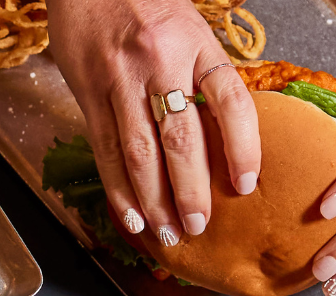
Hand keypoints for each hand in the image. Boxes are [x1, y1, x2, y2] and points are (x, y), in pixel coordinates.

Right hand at [49, 0, 260, 244]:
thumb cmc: (142, 2)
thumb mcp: (186, 27)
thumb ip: (201, 74)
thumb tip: (220, 134)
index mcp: (195, 42)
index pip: (230, 101)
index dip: (242, 147)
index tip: (246, 184)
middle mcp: (159, 61)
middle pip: (181, 138)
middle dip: (191, 190)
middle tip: (199, 225)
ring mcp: (120, 79)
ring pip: (140, 152)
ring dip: (154, 200)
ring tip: (167, 232)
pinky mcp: (89, 92)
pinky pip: (105, 148)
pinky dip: (117, 187)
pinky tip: (130, 213)